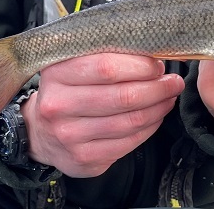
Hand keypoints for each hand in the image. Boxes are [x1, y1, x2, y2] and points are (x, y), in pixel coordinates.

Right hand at [23, 53, 184, 177]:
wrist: (40, 133)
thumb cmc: (65, 90)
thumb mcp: (72, 64)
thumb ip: (104, 54)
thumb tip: (152, 54)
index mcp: (56, 74)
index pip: (107, 67)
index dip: (140, 66)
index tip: (158, 64)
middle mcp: (59, 106)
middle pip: (122, 97)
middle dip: (157, 88)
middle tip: (173, 81)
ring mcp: (71, 136)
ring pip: (129, 122)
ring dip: (158, 108)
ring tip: (168, 97)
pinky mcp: (85, 158)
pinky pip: (128, 143)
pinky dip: (149, 128)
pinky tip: (155, 116)